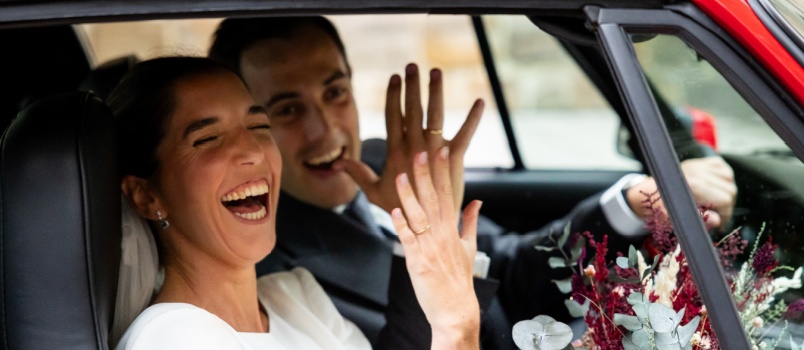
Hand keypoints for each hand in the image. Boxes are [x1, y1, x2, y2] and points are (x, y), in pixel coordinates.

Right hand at [336, 63, 483, 212]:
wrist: (426, 227)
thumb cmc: (401, 208)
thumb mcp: (374, 191)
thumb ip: (358, 174)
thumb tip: (337, 164)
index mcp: (396, 152)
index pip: (393, 117)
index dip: (393, 96)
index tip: (394, 77)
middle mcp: (414, 148)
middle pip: (413, 110)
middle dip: (412, 87)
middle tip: (412, 66)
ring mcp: (434, 152)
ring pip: (434, 116)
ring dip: (436, 92)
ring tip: (436, 72)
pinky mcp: (454, 158)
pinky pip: (465, 134)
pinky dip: (473, 118)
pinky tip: (479, 101)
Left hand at [391, 148, 480, 349]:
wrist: (456, 309)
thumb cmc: (460, 279)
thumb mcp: (469, 248)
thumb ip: (470, 221)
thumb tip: (478, 201)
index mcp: (453, 229)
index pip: (448, 193)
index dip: (443, 171)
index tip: (440, 151)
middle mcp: (442, 234)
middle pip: (432, 199)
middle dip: (426, 175)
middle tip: (420, 152)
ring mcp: (429, 247)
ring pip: (417, 215)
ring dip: (408, 195)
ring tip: (400, 176)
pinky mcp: (417, 261)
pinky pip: (407, 239)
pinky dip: (400, 225)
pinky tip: (393, 211)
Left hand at [627, 156, 736, 230]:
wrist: (646, 194)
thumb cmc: (661, 209)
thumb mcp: (677, 220)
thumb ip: (700, 220)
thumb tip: (718, 221)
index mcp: (692, 185)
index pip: (725, 199)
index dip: (726, 215)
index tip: (722, 224)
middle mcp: (696, 172)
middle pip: (729, 189)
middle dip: (726, 205)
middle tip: (718, 215)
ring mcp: (697, 165)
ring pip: (728, 177)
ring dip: (726, 190)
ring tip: (716, 202)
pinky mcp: (698, 161)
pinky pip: (721, 166)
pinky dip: (723, 175)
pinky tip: (716, 186)